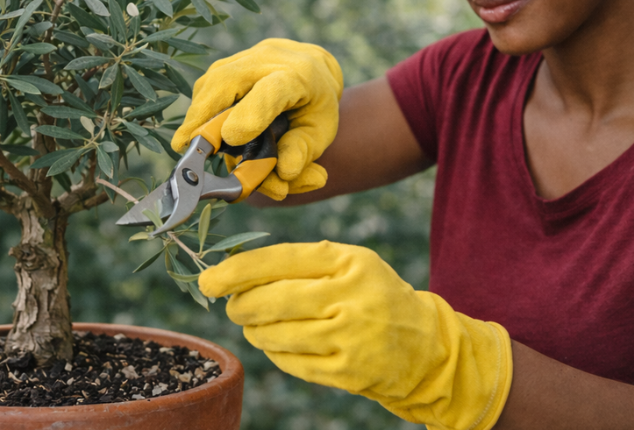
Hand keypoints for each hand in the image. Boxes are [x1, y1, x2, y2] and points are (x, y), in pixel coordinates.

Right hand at [171, 39, 342, 199]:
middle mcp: (269, 60)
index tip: (231, 137)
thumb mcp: (321, 130)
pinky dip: (199, 109)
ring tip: (189, 142)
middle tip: (186, 145)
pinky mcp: (227, 63)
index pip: (274, 91)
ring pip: (211, 81)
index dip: (252, 113)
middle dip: (204, 113)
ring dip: (198, 114)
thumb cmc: (315, 105)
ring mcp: (245, 57)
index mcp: (299, 76)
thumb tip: (284, 173)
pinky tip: (199, 129)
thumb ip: (303, 151)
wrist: (312, 66)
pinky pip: (207, 85)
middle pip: (228, 79)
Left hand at [199, 241, 512, 429]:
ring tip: (257, 324)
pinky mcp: (345, 372)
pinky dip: (275, 353)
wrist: (424, 346)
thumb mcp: (350, 264)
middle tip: (231, 305)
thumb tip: (236, 273)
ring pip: (275, 335)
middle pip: (272, 301)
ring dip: (255, 330)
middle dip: (240, 304)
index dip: (238, 270)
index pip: (280, 261)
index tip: (209, 278)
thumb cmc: (373, 296)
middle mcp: (350, 298)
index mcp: (349, 263)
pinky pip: (289, 362)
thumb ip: (300, 263)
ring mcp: (348, 338)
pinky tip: (279, 344)